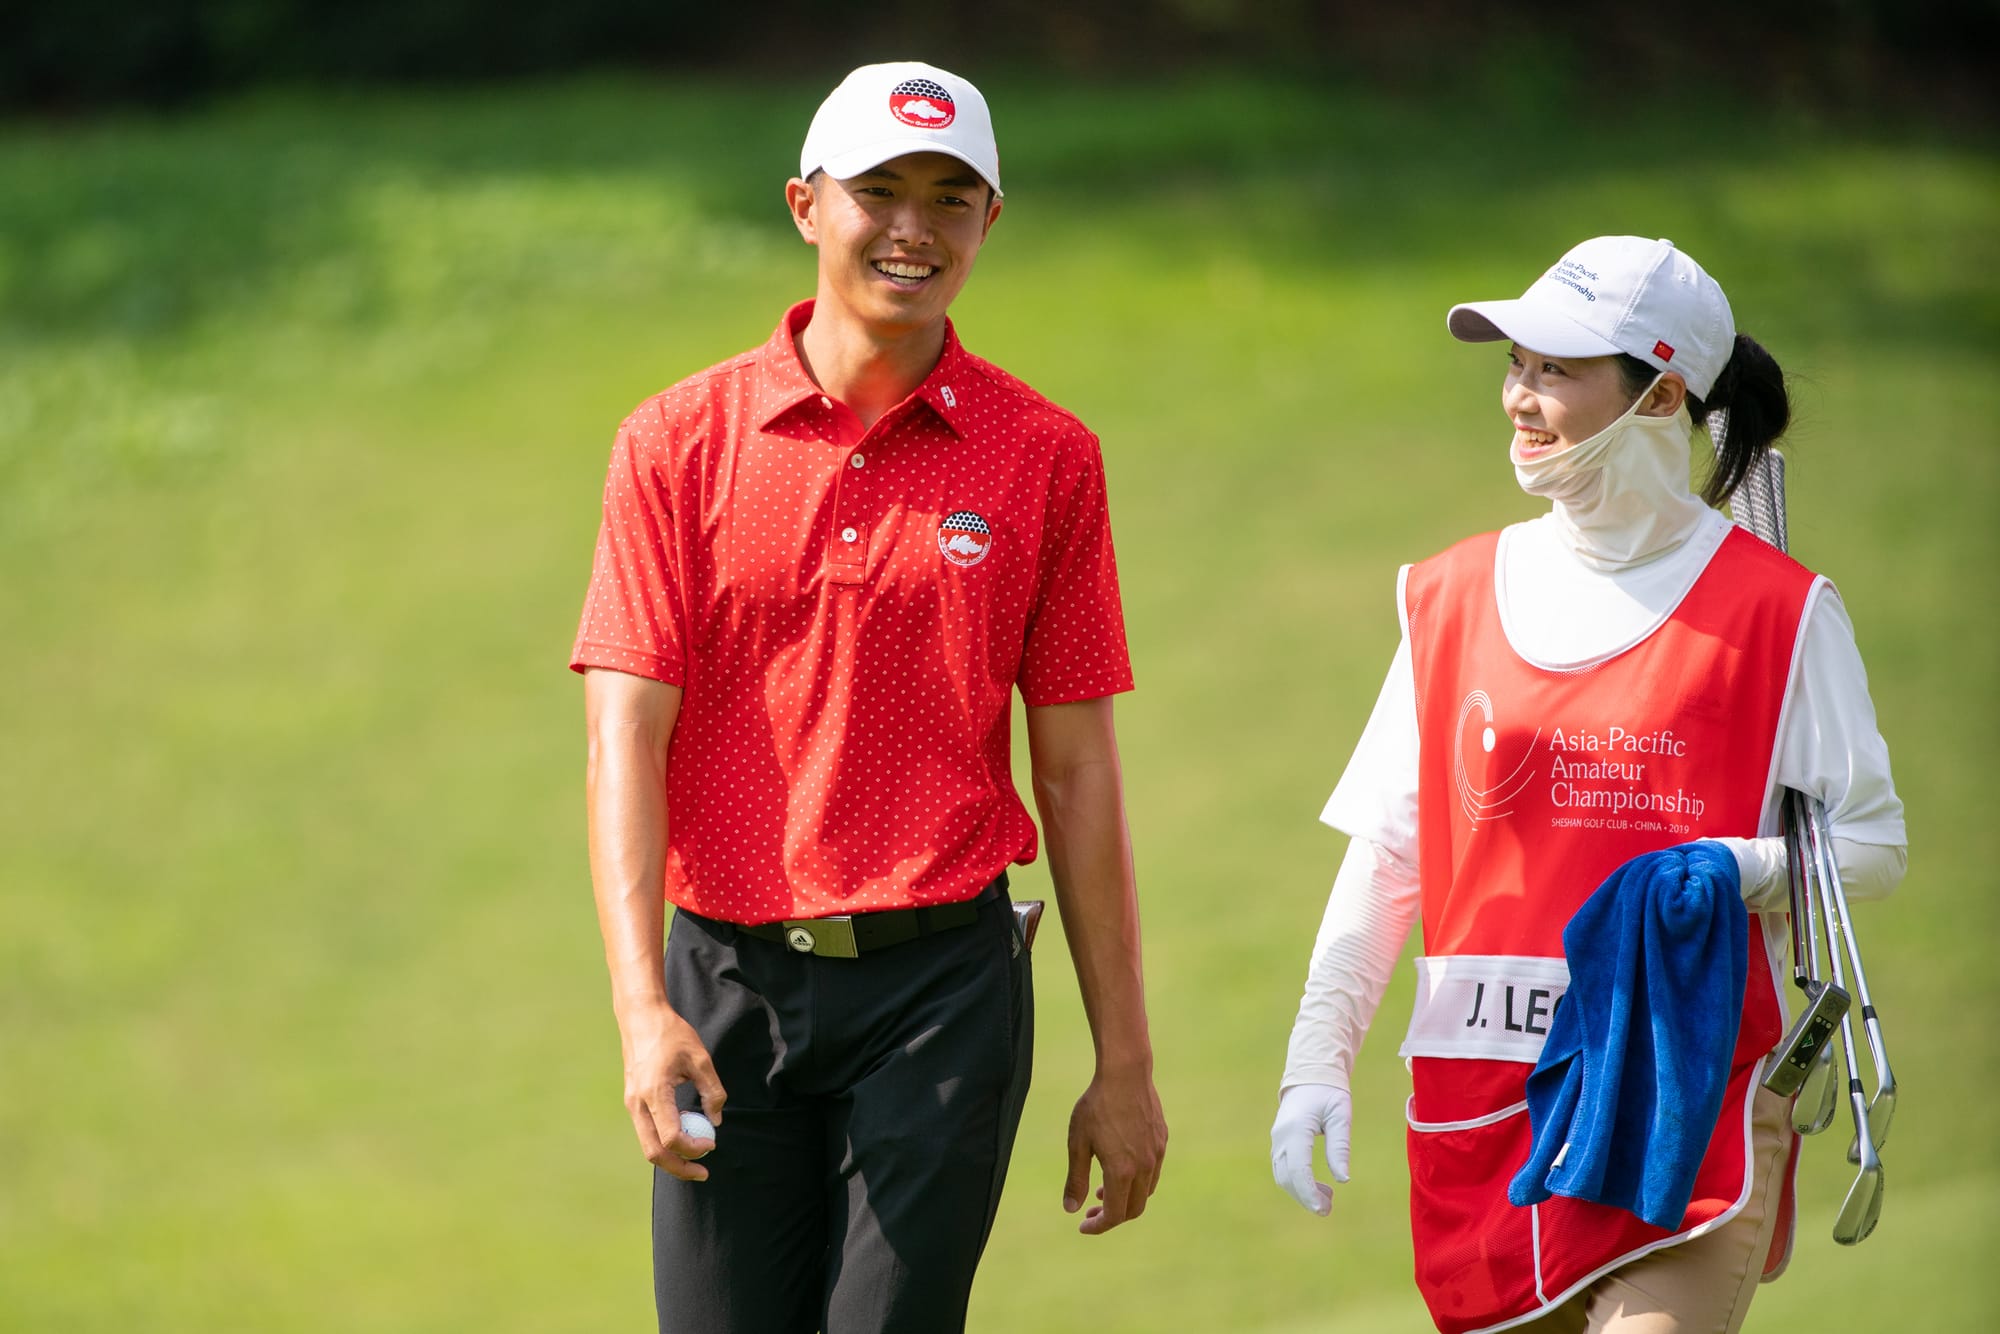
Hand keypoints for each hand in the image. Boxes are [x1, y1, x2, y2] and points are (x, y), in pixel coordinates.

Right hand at [620, 1003, 725, 1180]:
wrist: (640, 1017)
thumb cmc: (671, 1034)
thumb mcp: (700, 1058)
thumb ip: (712, 1091)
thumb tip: (717, 1120)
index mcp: (654, 1093)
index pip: (671, 1137)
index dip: (693, 1148)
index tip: (712, 1143)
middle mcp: (637, 1103)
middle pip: (654, 1152)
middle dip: (679, 1167)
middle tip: (703, 1173)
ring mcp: (631, 1104)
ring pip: (647, 1145)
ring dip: (671, 1158)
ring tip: (696, 1159)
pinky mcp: (632, 1101)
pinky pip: (646, 1132)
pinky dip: (664, 1141)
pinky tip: (684, 1135)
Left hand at [1064, 1067, 1167, 1234]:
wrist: (1126, 1073)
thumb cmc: (1097, 1106)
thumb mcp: (1078, 1143)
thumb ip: (1075, 1179)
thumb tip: (1070, 1209)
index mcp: (1122, 1171)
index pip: (1115, 1215)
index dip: (1099, 1226)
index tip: (1083, 1226)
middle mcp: (1145, 1168)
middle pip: (1134, 1209)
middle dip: (1112, 1216)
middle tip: (1090, 1211)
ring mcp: (1157, 1154)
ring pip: (1146, 1191)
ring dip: (1126, 1198)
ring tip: (1103, 1189)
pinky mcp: (1162, 1140)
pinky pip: (1153, 1171)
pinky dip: (1137, 1180)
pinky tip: (1121, 1166)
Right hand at [1270, 1083, 1351, 1215]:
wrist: (1310, 1074)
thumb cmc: (1329, 1093)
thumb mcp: (1340, 1116)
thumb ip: (1340, 1147)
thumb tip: (1343, 1179)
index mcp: (1295, 1129)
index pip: (1298, 1170)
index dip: (1309, 1193)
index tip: (1323, 1208)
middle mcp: (1281, 1137)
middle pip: (1286, 1177)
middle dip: (1305, 1197)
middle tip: (1328, 1209)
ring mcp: (1277, 1139)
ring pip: (1282, 1176)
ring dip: (1301, 1192)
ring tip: (1327, 1197)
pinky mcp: (1279, 1142)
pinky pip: (1283, 1169)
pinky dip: (1297, 1182)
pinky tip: (1316, 1186)